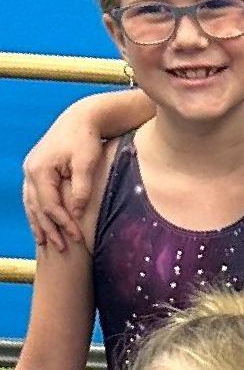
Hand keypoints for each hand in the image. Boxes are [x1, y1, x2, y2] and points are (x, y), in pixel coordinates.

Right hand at [21, 110, 106, 250]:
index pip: (50, 204)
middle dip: (49, 230)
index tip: (77, 238)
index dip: (63, 223)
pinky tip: (41, 226)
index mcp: (40, 169)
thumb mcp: (86, 163)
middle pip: (37, 207)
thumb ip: (81, 189)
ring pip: (31, 204)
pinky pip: (34, 198)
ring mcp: (31, 171)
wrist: (80, 120)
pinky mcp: (37, 171)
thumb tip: (76, 213)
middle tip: (63, 250)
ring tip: (46, 244)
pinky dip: (37, 213)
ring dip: (39, 224)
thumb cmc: (86, 140)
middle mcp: (30, 171)